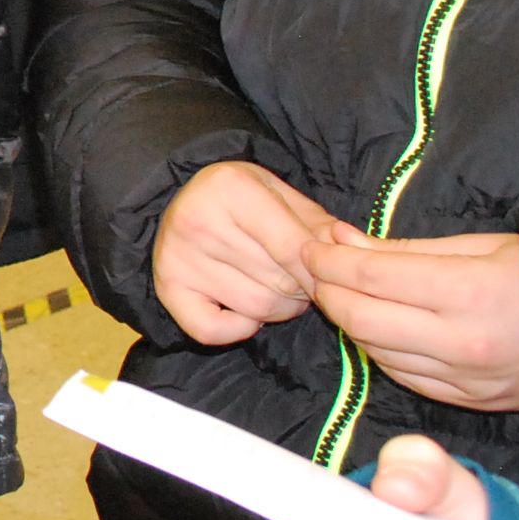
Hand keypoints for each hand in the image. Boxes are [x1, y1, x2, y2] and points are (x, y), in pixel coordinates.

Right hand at [152, 160, 338, 343]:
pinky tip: (244, 311)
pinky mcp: (165, 287)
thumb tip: (353, 253)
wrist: (184, 199)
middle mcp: (197, 221)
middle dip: (303, 289)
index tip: (334, 279)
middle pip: (278, 283)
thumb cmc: (243, 199)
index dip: (322, 272)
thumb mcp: (282, 196)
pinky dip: (237, 329)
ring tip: (278, 289)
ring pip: (256, 308)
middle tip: (302, 280)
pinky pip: (211, 331)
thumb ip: (319, 225)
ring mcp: (176, 257)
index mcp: (230, 188)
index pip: (294, 249)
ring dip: (279, 308)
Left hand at [307, 225, 518, 410]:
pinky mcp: (469, 402)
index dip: (330, 260)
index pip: (370, 277)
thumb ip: (406, 250)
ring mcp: (464, 379)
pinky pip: (404, 376)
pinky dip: (381, 351)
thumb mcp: (482, 245)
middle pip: (361, 319)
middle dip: (329, 291)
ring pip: (376, 352)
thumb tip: (343, 241)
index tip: (311, 246)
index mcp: (467, 293)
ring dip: (351, 322)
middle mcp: (460, 342)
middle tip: (318, 270)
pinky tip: (380, 328)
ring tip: (346, 294)